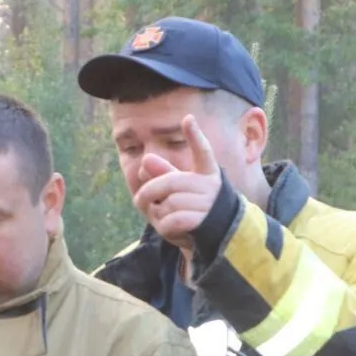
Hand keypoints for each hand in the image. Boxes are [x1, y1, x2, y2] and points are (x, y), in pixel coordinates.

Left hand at [131, 114, 221, 249]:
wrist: (216, 236)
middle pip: (170, 182)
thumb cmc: (193, 207)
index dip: (195, 136)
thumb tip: (146, 159)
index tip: (187, 119)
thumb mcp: (179, 190)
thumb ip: (163, 174)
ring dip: (158, 213)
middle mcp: (210, 185)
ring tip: (162, 217)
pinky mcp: (203, 221)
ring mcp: (208, 203)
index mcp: (207, 172)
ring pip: (169, 203)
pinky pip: (173, 220)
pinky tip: (167, 228)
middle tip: (139, 200)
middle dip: (149, 192)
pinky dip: (164, 226)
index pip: (203, 151)